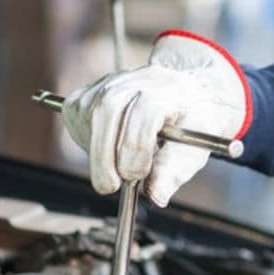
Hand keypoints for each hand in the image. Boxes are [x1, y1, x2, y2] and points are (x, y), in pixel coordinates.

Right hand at [63, 30, 250, 205]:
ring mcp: (113, 80)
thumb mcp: (197, 146)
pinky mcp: (92, 89)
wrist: (186, 98)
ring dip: (95, 148)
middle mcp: (139, 78)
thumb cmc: (192, 121)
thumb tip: (155, 196)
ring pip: (87, 111)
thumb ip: (175, 170)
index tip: (136, 177)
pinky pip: (76, 113)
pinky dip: (84, 138)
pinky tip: (105, 148)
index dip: (136, 150)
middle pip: (107, 107)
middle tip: (110, 185)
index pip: (144, 112)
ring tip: (115, 166)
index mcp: (171, 88)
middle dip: (104, 153)